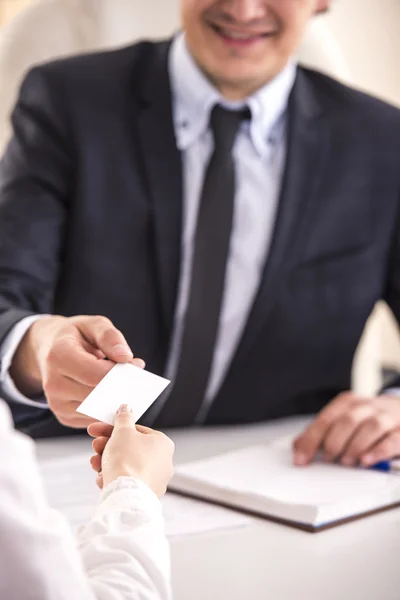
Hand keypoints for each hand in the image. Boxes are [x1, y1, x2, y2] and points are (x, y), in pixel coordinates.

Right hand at [10, 315, 143, 426]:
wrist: (48, 349)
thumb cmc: (74, 336)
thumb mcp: (92, 325)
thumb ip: (110, 337)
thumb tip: (126, 357)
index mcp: (59, 356)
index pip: (96, 374)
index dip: (121, 373)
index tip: (137, 365)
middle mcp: (54, 384)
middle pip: (99, 395)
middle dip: (123, 387)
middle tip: (138, 377)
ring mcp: (57, 404)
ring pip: (99, 411)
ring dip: (117, 399)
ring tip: (126, 383)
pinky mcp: (64, 417)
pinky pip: (95, 419)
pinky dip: (109, 409)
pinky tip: (114, 394)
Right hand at [88, 405, 174, 496]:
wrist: (125, 496)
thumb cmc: (127, 461)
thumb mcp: (122, 431)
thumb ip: (124, 418)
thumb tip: (126, 408)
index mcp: (163, 444)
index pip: (136, 431)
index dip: (113, 429)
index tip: (96, 430)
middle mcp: (164, 462)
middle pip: (130, 449)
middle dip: (108, 446)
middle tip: (94, 445)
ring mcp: (156, 480)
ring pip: (126, 466)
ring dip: (107, 462)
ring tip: (95, 463)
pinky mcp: (145, 495)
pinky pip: (127, 482)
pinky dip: (113, 478)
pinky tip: (102, 479)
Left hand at [293, 392, 399, 466]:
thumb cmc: (366, 418)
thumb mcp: (342, 419)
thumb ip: (321, 432)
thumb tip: (297, 446)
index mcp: (346, 403)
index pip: (325, 420)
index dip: (311, 440)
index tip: (301, 458)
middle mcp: (365, 407)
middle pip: (346, 421)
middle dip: (334, 443)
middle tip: (329, 460)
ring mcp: (385, 417)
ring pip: (370, 427)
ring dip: (355, 446)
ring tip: (347, 461)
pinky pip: (391, 440)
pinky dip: (377, 451)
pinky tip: (367, 461)